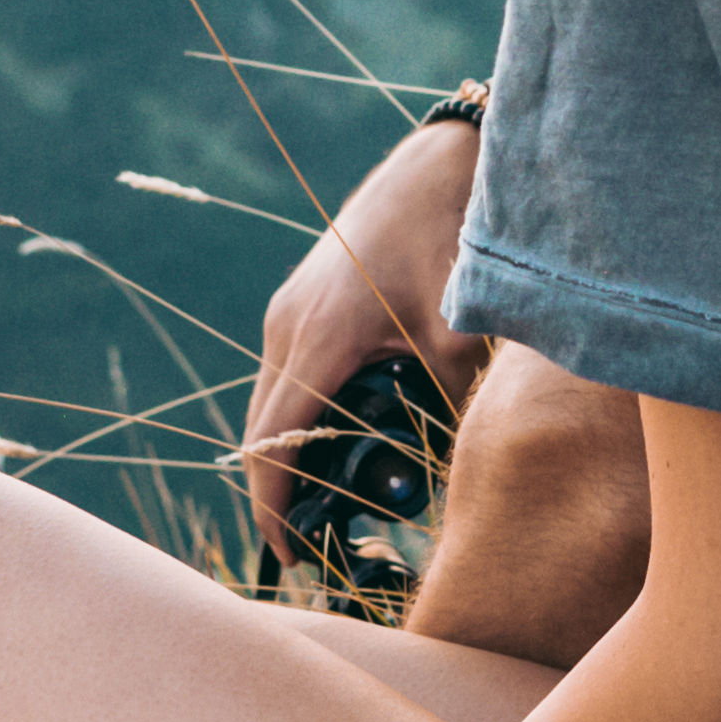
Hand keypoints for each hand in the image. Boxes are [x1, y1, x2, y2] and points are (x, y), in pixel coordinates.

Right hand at [247, 116, 488, 553]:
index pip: (274, 445)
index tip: (288, 557)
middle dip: (274, 492)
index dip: (273, 507)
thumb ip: (452, 402)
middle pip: (259, 431)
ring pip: (269, 402)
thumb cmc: (450, 238)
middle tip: (308, 549)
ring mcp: (288, 310)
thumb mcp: (461, 331)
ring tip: (318, 507)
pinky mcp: (301, 300)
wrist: (439, 164)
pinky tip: (334, 443)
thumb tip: (459, 470)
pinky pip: (285, 375)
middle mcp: (288, 325)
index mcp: (320, 338)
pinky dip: (296, 417)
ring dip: (283, 455)